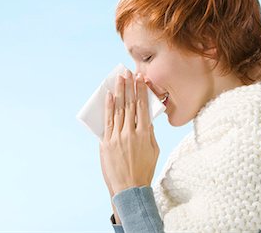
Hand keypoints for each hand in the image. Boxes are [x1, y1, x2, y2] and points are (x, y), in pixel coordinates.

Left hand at [99, 70, 159, 194]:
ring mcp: (118, 137)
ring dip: (119, 92)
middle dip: (129, 87)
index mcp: (145, 134)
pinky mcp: (107, 143)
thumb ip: (150, 133)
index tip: (140, 79)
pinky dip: (109, 107)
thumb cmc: (144, 170)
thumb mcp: (154, 150)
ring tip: (119, 79)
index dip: (141, 91)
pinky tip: (110, 96)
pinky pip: (108, 121)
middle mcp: (131, 132)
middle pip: (130, 105)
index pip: (143, 107)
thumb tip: (147, 119)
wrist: (129, 188)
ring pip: (119, 110)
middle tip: (128, 73)